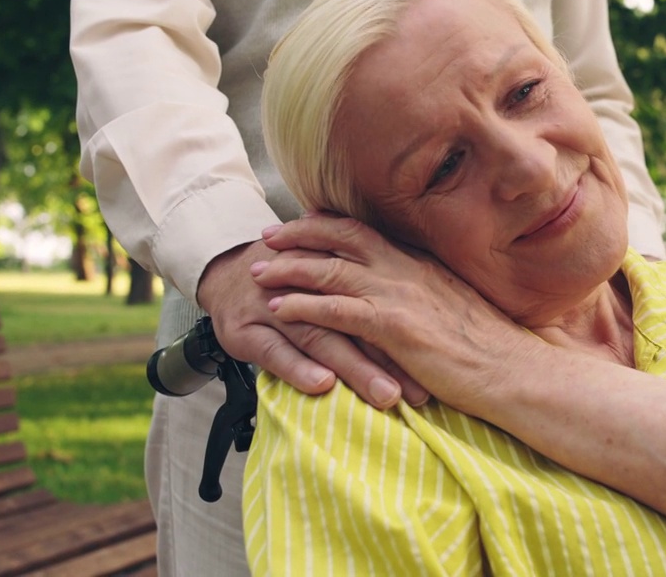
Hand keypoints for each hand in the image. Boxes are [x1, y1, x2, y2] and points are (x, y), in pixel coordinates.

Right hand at [196, 237, 428, 407]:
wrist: (224, 268)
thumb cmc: (288, 277)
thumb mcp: (328, 272)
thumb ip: (366, 290)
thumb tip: (417, 330)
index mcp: (337, 274)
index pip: (377, 307)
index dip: (408, 336)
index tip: (440, 369)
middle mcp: (310, 289)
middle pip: (356, 323)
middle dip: (390, 359)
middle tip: (421, 392)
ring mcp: (276, 308)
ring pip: (320, 337)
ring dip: (355, 367)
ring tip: (385, 395)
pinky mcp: (246, 329)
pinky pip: (275, 350)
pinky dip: (298, 368)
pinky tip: (322, 385)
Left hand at [253, 216, 537, 415]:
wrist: (514, 370)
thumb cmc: (493, 349)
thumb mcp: (458, 307)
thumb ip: (431, 294)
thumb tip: (417, 297)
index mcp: (424, 264)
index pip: (370, 231)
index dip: (333, 223)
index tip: (306, 218)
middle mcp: (408, 270)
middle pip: (343, 238)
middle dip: (300, 234)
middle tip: (269, 236)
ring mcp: (400, 296)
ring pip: (331, 270)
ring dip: (289, 269)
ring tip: (258, 272)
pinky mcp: (394, 327)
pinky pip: (336, 311)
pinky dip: (302, 307)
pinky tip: (278, 311)